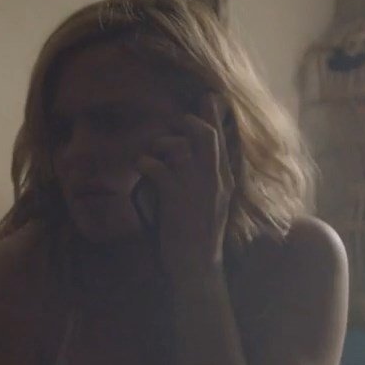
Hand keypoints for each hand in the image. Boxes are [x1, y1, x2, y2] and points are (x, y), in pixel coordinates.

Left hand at [136, 94, 233, 281]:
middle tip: (171, 129)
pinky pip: (157, 167)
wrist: (198, 267)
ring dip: (160, 144)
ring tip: (151, 155)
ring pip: (178, 146)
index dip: (212, 115)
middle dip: (185, 124)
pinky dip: (145, 162)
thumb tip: (191, 160)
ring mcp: (195, 187)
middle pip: (203, 134)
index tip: (207, 97)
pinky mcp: (176, 198)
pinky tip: (140, 167)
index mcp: (224, 180)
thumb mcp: (213, 205)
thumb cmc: (200, 239)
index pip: (221, 139)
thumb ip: (208, 181)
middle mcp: (213, 179)